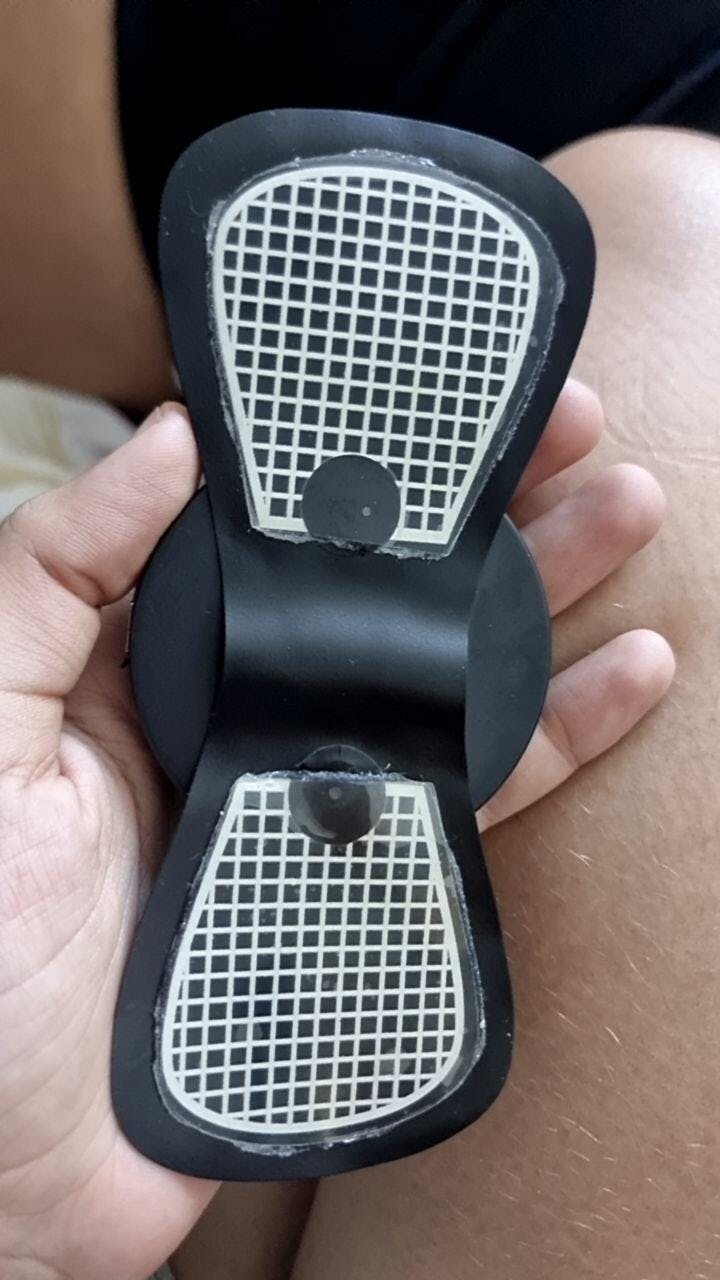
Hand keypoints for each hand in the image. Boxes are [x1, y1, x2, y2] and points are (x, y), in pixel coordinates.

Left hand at [0, 387, 671, 1279]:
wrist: (12, 1158)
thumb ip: (55, 576)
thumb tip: (167, 440)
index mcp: (152, 659)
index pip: (278, 530)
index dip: (358, 456)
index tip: (433, 393)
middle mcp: (246, 709)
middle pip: (386, 586)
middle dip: (479, 505)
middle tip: (571, 430)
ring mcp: (314, 789)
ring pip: (450, 669)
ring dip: (544, 594)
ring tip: (627, 513)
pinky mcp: (365, 875)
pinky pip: (478, 791)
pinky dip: (559, 733)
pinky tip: (628, 674)